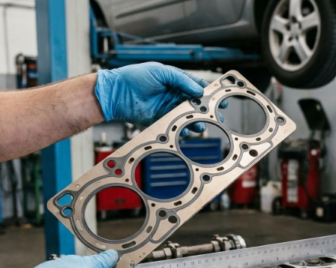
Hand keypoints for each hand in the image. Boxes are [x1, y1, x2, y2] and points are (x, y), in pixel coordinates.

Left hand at [95, 62, 225, 133]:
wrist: (117, 94)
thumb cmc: (134, 77)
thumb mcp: (160, 72)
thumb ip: (180, 80)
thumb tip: (197, 89)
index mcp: (175, 80)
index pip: (195, 85)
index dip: (208, 91)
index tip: (218, 97)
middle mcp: (173, 94)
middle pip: (194, 102)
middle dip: (205, 108)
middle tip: (215, 114)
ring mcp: (167, 107)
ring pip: (187, 115)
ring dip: (195, 119)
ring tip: (201, 124)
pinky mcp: (161, 119)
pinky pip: (176, 124)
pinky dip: (183, 127)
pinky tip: (187, 128)